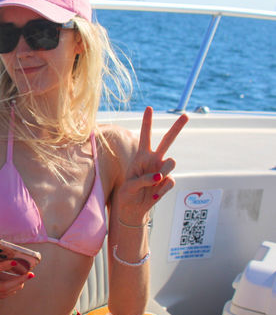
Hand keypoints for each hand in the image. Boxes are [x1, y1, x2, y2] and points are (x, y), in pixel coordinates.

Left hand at [116, 107, 188, 221]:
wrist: (133, 207)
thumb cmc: (127, 192)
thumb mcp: (129, 185)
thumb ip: (142, 179)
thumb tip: (158, 177)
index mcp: (141, 156)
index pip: (145, 136)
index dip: (147, 122)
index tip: (149, 108)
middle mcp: (154, 159)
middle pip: (167, 140)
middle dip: (177, 128)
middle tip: (186, 115)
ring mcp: (162, 170)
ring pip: (171, 163)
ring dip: (163, 171)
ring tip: (153, 181)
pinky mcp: (167, 182)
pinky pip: (170, 181)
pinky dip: (161, 189)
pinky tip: (154, 194)